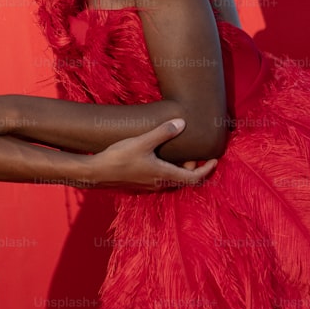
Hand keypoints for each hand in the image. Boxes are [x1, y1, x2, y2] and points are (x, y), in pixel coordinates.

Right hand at [89, 119, 217, 190]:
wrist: (95, 173)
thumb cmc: (119, 157)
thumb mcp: (142, 141)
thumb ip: (163, 132)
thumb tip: (182, 123)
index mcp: (164, 174)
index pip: (194, 178)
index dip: (207, 170)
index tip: (214, 160)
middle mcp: (159, 183)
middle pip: (184, 178)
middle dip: (193, 166)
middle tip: (194, 150)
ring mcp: (149, 185)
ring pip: (172, 179)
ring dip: (179, 167)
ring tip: (178, 151)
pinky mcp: (140, 184)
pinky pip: (160, 179)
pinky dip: (167, 169)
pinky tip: (158, 156)